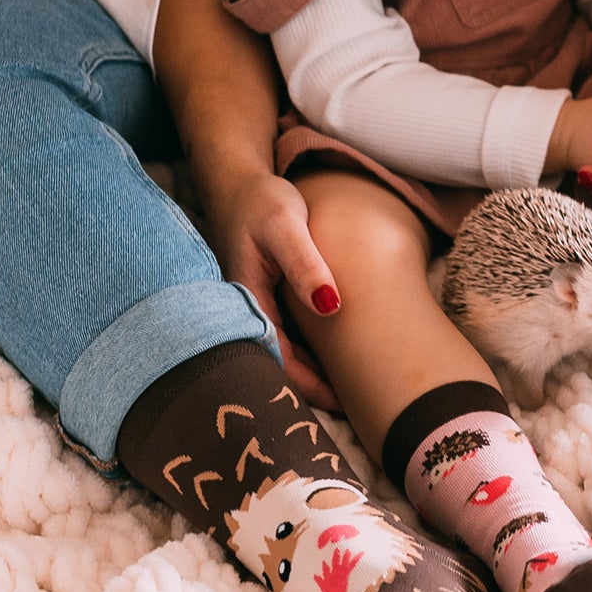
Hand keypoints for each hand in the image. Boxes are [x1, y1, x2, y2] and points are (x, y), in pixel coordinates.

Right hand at [204, 167, 343, 410]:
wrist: (239, 182)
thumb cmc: (262, 201)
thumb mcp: (286, 225)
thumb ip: (305, 263)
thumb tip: (329, 307)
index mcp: (248, 298)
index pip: (277, 357)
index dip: (306, 385)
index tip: (340, 404)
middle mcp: (246, 309)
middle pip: (277, 362)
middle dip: (308, 390)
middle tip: (353, 409)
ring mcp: (254, 305)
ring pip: (281, 351)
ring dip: (309, 372)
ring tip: (349, 392)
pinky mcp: (264, 298)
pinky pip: (283, 334)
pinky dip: (306, 350)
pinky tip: (330, 357)